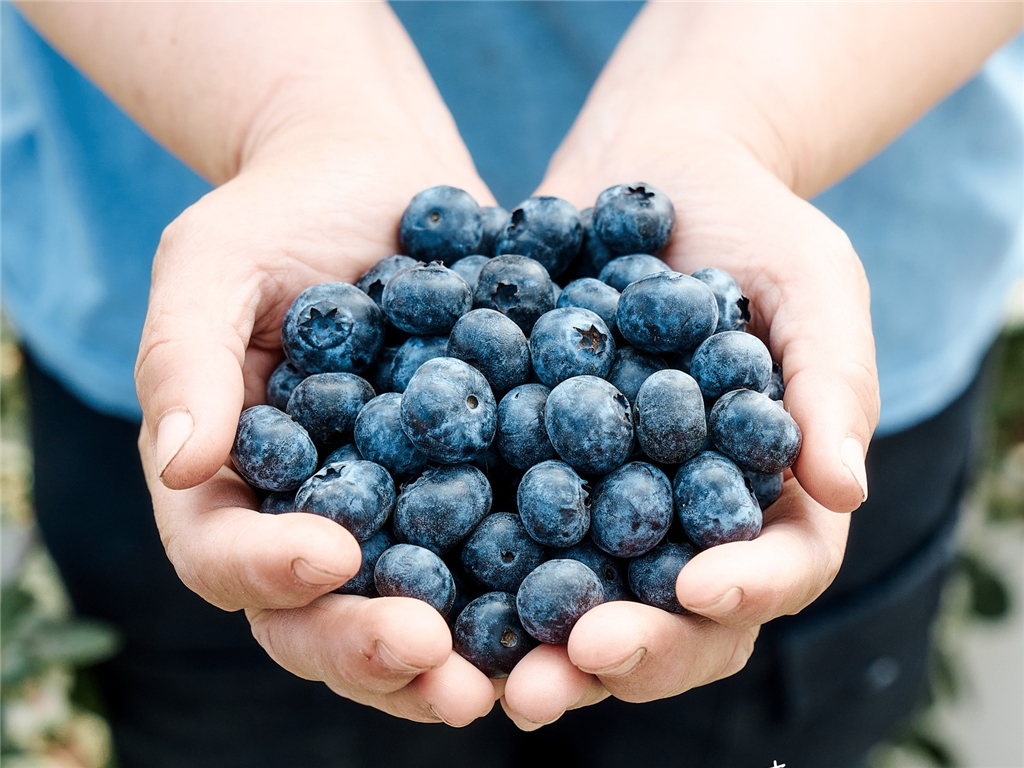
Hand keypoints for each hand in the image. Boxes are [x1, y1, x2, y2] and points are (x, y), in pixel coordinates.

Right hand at [135, 116, 497, 725]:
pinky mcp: (469, 487)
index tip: (332, 558)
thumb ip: (184, 357)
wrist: (377, 180)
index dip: (267, 570)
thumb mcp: (214, 264)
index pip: (223, 553)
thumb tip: (177, 462)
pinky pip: (491, 553)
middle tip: (433, 667)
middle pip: (318, 614)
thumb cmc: (278, 215)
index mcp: (230, 479)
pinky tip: (570, 611)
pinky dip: (522, 593)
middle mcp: (310, 514)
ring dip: (451, 657)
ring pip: (408, 610)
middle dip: (369, 648)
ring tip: (502, 683)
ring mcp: (394, 511)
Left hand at [500, 137, 876, 725]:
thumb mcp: (811, 282)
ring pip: (583, 594)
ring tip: (490, 677)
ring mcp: (604, 498)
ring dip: (538, 642)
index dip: (744, 591)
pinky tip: (423, 583)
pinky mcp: (531, 464)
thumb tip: (845, 490)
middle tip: (566, 671)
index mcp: (770, 492)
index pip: (777, 567)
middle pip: (671, 614)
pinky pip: (505, 524)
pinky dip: (471, 562)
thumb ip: (833, 379)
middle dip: (625, 650)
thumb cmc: (753, 221)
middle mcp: (685, 516)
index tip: (695, 591)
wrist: (650, 169)